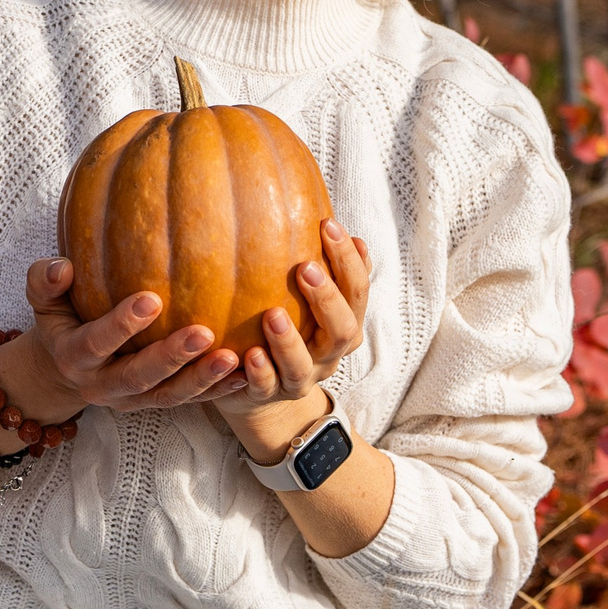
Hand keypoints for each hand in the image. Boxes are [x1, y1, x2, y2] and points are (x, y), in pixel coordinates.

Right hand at [0, 259, 245, 431]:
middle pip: (138, 376)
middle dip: (170, 357)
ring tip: (232, 358)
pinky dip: (216, 391)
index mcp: (73, 357)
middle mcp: (102, 386)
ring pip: (168, 396)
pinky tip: (245, 373)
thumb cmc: (60, 322)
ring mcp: (131, 400)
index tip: (151, 299)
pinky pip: (188, 402)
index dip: (121, 325)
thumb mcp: (42, 302)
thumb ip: (44, 281)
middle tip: (203, 332)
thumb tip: (61, 265)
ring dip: (200, 379)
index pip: (96, 343)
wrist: (62, 372)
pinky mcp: (154, 404)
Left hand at [213, 219, 370, 457]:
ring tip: (272, 314)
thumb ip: (320, 262)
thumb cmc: (285, 325)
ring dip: (290, 339)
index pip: (358, 291)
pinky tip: (249, 353)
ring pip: (303, 364)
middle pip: (343, 330)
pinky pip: (267, 388)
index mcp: (344, 324)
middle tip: (305, 267)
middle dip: (327, 299)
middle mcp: (328, 354)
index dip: (349, 261)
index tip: (328, 224)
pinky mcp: (268, 396)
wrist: (262, 390)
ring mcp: (300, 378)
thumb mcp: (306, 296)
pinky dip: (261, 372)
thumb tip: (326, 211)